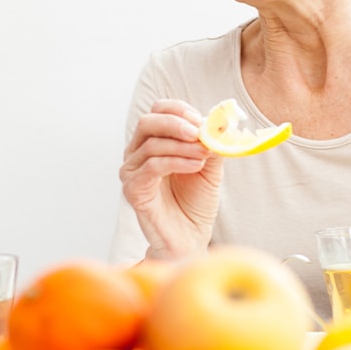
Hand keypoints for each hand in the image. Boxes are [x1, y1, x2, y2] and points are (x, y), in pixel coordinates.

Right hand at [118, 99, 221, 259]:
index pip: (157, 111)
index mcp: (153, 142)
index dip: (179, 110)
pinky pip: (152, 167)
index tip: (202, 120)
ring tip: (204, 154)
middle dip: (176, 123)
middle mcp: (137, 153)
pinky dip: (176, 162)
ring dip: (182, 146)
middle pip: (148, 122)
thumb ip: (211, 144)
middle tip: (199, 131)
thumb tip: (218, 123)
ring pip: (151, 144)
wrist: (190, 238)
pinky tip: (194, 166)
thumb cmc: (195, 203)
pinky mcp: (133, 190)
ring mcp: (132, 172)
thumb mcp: (209, 167)